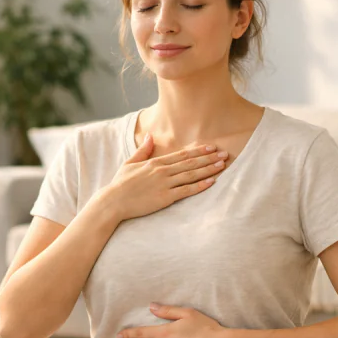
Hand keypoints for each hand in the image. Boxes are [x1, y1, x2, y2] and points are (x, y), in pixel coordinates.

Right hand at [102, 131, 228, 221]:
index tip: (211, 147)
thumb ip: (143, 150)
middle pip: (190, 163)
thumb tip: (150, 136)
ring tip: (222, 165)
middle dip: (209, 158)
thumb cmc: (120, 184)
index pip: (181, 154)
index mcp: (155, 162)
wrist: (113, 201)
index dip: (198, 150)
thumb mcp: (130, 163)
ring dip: (208, 169)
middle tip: (224, 153)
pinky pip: (186, 190)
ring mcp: (164, 184)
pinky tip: (211, 182)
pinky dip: (200, 186)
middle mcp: (162, 171)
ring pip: (191, 175)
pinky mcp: (165, 198)